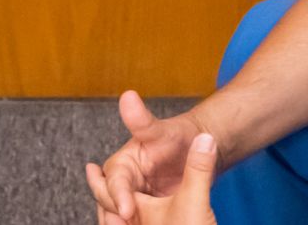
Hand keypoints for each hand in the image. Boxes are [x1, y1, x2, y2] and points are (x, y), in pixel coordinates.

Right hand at [86, 91, 207, 223]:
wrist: (197, 152)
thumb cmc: (180, 137)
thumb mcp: (163, 131)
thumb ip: (143, 120)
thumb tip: (127, 95)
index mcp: (122, 163)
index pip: (115, 181)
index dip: (118, 195)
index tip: (127, 210)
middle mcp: (123, 182)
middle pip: (110, 202)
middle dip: (114, 215)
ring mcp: (133, 198)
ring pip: (117, 215)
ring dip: (119, 224)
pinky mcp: (143, 212)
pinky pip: (133, 223)